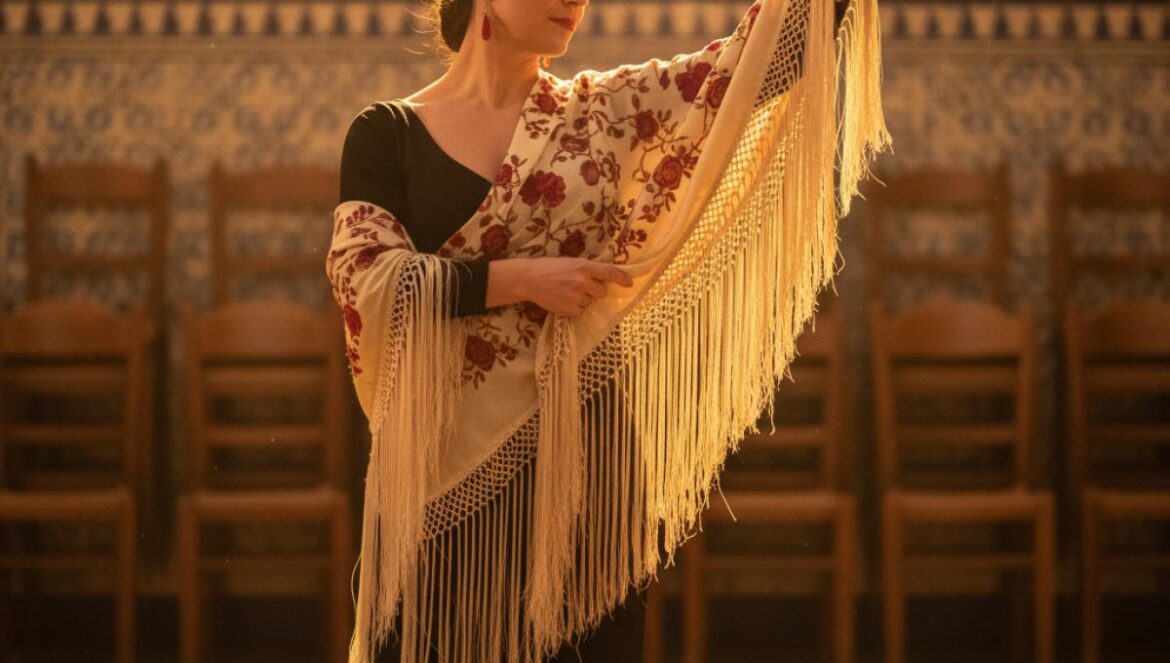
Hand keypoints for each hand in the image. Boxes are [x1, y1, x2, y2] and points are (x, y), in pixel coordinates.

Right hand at [519, 257, 634, 318]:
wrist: (529, 279)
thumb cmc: (549, 268)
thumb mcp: (571, 262)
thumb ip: (587, 270)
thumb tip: (602, 279)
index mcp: (584, 266)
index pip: (609, 272)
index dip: (622, 278)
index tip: (629, 283)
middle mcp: (583, 281)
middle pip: (602, 292)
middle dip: (594, 291)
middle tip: (580, 287)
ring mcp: (577, 297)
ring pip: (590, 303)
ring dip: (582, 300)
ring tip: (566, 293)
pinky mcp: (570, 310)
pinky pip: (580, 312)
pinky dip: (573, 309)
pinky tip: (562, 301)